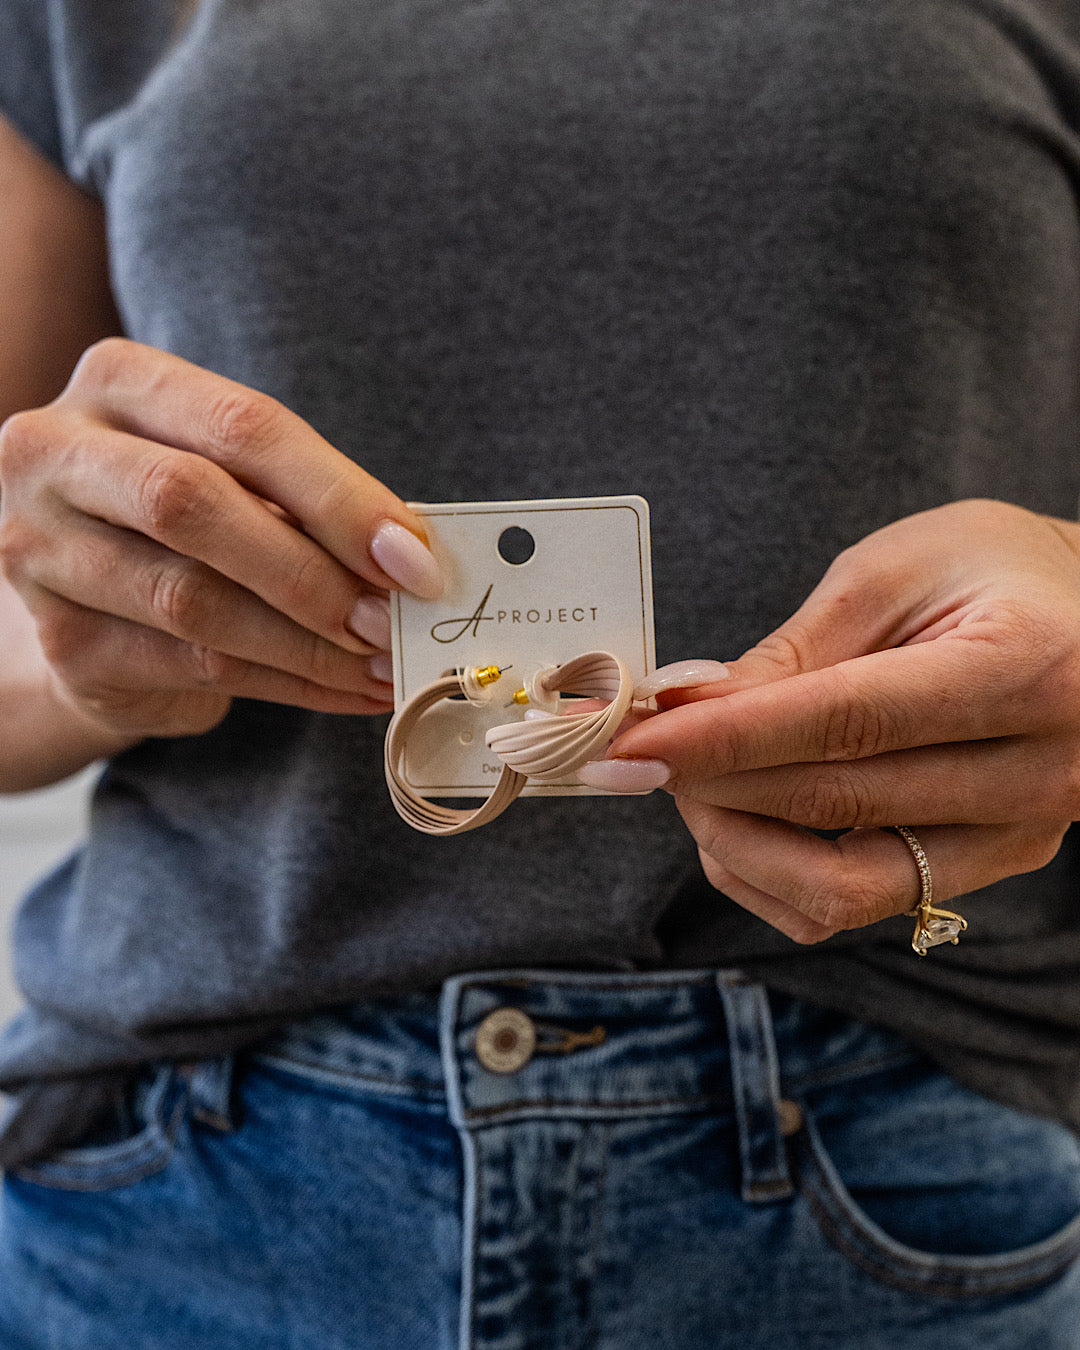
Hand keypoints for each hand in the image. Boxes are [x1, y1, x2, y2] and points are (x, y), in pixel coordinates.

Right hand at [0, 339, 442, 741]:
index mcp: (121, 382)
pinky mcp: (63, 641)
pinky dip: (291, 683)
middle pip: (192, 504)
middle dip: (311, 571)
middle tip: (390, 619)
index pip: (241, 426)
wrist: (96, 600)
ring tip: (383, 662)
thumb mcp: (242, 479)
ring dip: (309, 642)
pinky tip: (347, 689)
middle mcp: (56, 453)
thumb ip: (309, 501)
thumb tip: (412, 560)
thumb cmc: (190, 521)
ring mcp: (41, 550)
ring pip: (191, 600)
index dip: (338, 496)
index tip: (414, 559)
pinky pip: (196, 666)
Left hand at [579, 500, 1079, 942]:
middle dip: (711, 781)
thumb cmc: (995, 569)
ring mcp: (1021, 833)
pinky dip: (775, 877)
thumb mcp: (896, 567)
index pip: (846, 722)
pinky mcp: (993, 865)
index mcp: (1025, 666)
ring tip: (690, 782)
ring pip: (844, 886)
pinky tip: (737, 824)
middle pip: (835, 802)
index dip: (724, 739)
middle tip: (636, 751)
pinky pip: (861, 906)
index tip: (631, 744)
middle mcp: (1039, 768)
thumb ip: (797, 648)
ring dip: (737, 842)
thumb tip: (689, 708)